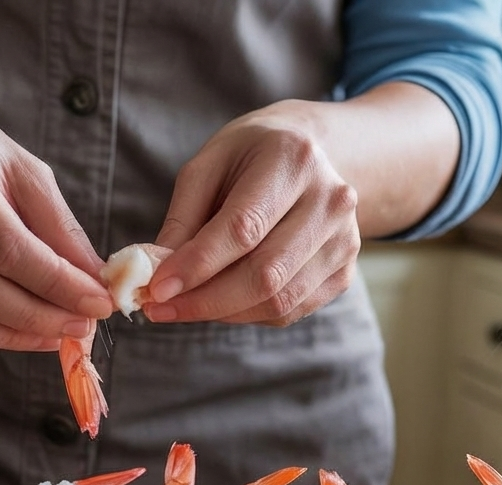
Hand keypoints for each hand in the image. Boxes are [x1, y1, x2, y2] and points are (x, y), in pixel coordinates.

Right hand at [0, 111, 112, 350]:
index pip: (7, 246)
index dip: (56, 284)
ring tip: (56, 335)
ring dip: (13, 336)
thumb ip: (61, 228)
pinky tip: (19, 330)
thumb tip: (95, 283)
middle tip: (81, 328)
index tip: (98, 304)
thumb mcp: (28, 174)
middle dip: (39, 317)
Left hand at [146, 103, 360, 325]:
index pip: (244, 227)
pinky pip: (290, 310)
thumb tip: (158, 274)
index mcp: (294, 160)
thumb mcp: (208, 166)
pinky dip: (248, 314)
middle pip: (266, 273)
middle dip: (205, 300)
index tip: (156, 288)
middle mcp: (330, 201)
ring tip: (184, 306)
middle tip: (160, 308)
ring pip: (279, 300)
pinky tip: (221, 301)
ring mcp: (345, 241)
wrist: (313, 154)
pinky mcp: (345, 272)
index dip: (198, 264)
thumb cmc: (251, 157)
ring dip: (223, 313)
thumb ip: (182, 219)